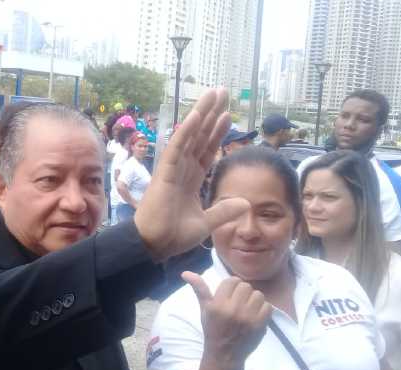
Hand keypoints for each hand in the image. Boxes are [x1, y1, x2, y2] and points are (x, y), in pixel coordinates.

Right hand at [134, 89, 248, 260]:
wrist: (155, 246)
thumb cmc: (173, 235)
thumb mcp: (206, 223)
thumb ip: (224, 211)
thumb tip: (245, 203)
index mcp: (190, 179)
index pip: (206, 149)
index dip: (217, 132)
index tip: (228, 115)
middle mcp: (182, 169)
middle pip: (200, 135)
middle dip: (211, 114)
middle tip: (222, 91)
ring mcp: (172, 168)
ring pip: (189, 135)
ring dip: (201, 114)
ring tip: (214, 93)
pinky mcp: (165, 172)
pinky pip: (177, 147)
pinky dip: (186, 131)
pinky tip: (196, 115)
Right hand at [183, 272, 271, 366]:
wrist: (224, 355)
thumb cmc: (212, 329)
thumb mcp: (204, 309)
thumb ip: (199, 289)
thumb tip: (185, 272)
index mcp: (218, 304)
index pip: (232, 281)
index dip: (232, 286)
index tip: (230, 295)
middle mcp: (233, 309)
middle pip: (246, 286)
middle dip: (243, 292)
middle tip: (239, 302)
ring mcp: (248, 318)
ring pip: (258, 295)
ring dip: (254, 300)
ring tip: (248, 308)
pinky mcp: (260, 325)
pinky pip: (267, 306)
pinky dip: (263, 309)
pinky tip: (255, 316)